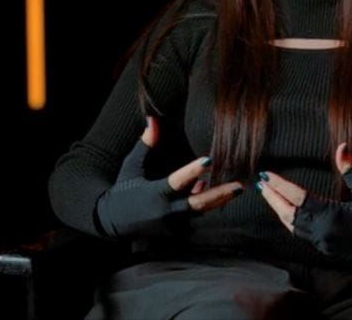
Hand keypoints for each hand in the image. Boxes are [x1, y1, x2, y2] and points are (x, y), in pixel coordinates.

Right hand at [95, 116, 243, 237]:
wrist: (112, 222)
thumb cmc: (122, 190)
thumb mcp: (132, 166)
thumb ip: (145, 145)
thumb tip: (153, 120)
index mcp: (155, 193)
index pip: (178, 181)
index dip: (194, 171)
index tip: (209, 160)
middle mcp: (166, 211)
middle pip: (198, 204)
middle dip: (220, 195)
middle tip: (239, 186)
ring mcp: (171, 224)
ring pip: (199, 211)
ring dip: (216, 199)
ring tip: (233, 188)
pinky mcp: (174, 232)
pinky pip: (193, 217)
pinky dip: (202, 204)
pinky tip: (208, 190)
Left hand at [257, 142, 351, 271]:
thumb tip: (343, 146)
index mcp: (333, 216)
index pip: (298, 198)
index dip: (280, 185)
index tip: (266, 175)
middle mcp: (324, 232)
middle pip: (289, 214)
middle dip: (273, 198)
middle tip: (261, 184)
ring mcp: (325, 244)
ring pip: (293, 227)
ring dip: (280, 210)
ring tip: (270, 196)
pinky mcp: (328, 251)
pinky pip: (302, 235)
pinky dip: (291, 222)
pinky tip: (288, 213)